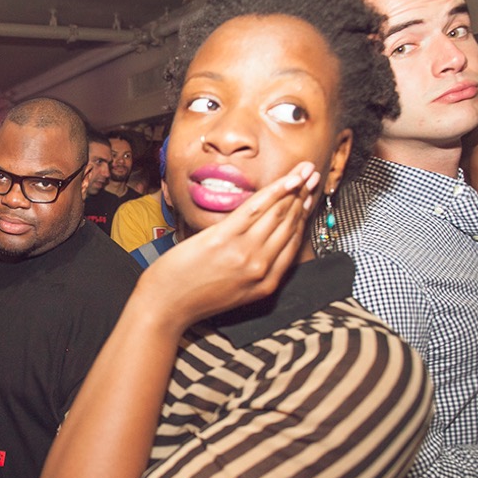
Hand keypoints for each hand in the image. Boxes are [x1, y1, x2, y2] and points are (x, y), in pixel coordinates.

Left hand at [145, 161, 318, 331]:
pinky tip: (286, 180)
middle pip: (288, 225)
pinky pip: (255, 209)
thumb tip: (261, 239)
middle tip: (312, 175)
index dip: (303, 216)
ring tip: (303, 171)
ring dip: (292, 189)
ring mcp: (244, 253)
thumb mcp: (233, 291)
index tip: (309, 197)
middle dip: (303, 197)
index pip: (292, 243)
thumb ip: (252, 268)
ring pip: (276, 215)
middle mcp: (260, 268)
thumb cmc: (193, 296)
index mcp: (265, 284)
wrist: (165, 306)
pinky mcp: (224, 239)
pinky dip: (274, 191)